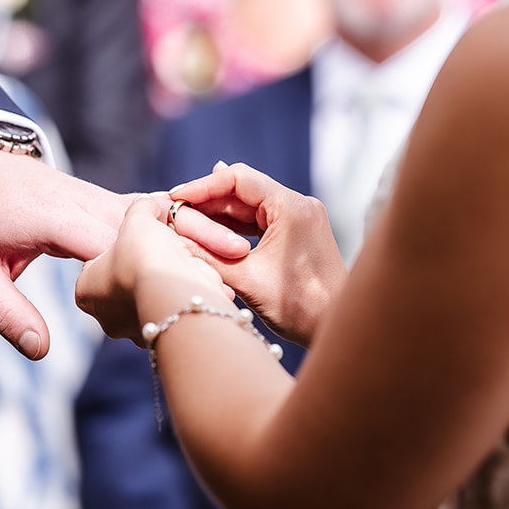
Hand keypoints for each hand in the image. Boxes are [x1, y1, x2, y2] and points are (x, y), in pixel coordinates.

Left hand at [0, 150, 245, 358]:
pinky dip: (185, 224)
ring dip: (198, 231)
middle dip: (191, 244)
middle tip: (234, 276)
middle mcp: (87, 201)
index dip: (150, 261)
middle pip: (150, 223)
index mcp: (54, 218)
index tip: (184, 288)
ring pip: (160, 212)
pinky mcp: (111, 201)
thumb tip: (40, 352)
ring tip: (239, 260)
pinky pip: (155, 211)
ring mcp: (102, 197)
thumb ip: (6, 312)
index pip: (110, 239)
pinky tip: (216, 245)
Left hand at [75, 195, 236, 342]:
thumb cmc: (145, 257)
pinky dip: (184, 295)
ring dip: (166, 283)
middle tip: (163, 250)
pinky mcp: (166, 335)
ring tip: (183, 263)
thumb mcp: (138, 218)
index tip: (139, 238)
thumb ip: (139, 209)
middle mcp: (106, 317)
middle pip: (126, 282)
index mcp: (86, 291)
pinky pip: (173, 308)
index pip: (99, 263)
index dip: (122, 246)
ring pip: (152, 297)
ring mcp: (136, 330)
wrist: (179, 290)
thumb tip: (146, 205)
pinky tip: (196, 280)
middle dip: (145, 268)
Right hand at [169, 163, 346, 347]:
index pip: (238, 178)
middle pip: (243, 190)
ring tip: (186, 224)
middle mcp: (299, 205)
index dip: (202, 186)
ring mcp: (301, 219)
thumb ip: (207, 255)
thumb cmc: (298, 307)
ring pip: (250, 207)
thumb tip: (173, 238)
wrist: (335, 329)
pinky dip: (235, 229)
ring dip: (219, 216)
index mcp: (291, 206)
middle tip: (174, 213)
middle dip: (207, 201)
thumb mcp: (245, 280)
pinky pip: (260, 222)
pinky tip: (210, 234)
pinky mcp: (298, 234)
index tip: (176, 198)